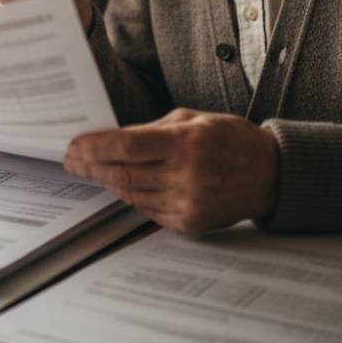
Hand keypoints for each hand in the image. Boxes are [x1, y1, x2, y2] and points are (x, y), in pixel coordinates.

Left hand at [64, 108, 279, 234]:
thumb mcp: (194, 119)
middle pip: (122, 173)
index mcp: (186, 142)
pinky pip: (147, 210)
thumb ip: (153, 129)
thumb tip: (112, 138)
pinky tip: (117, 185)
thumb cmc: (231, 139)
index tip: (74, 145)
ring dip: (105, 181)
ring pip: (131, 194)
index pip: (126, 145)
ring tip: (88, 170)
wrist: (271, 175)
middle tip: (70, 159)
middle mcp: (187, 176)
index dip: (94, 147)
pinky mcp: (190, 223)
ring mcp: (188, 203)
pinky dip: (130, 196)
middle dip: (90, 166)